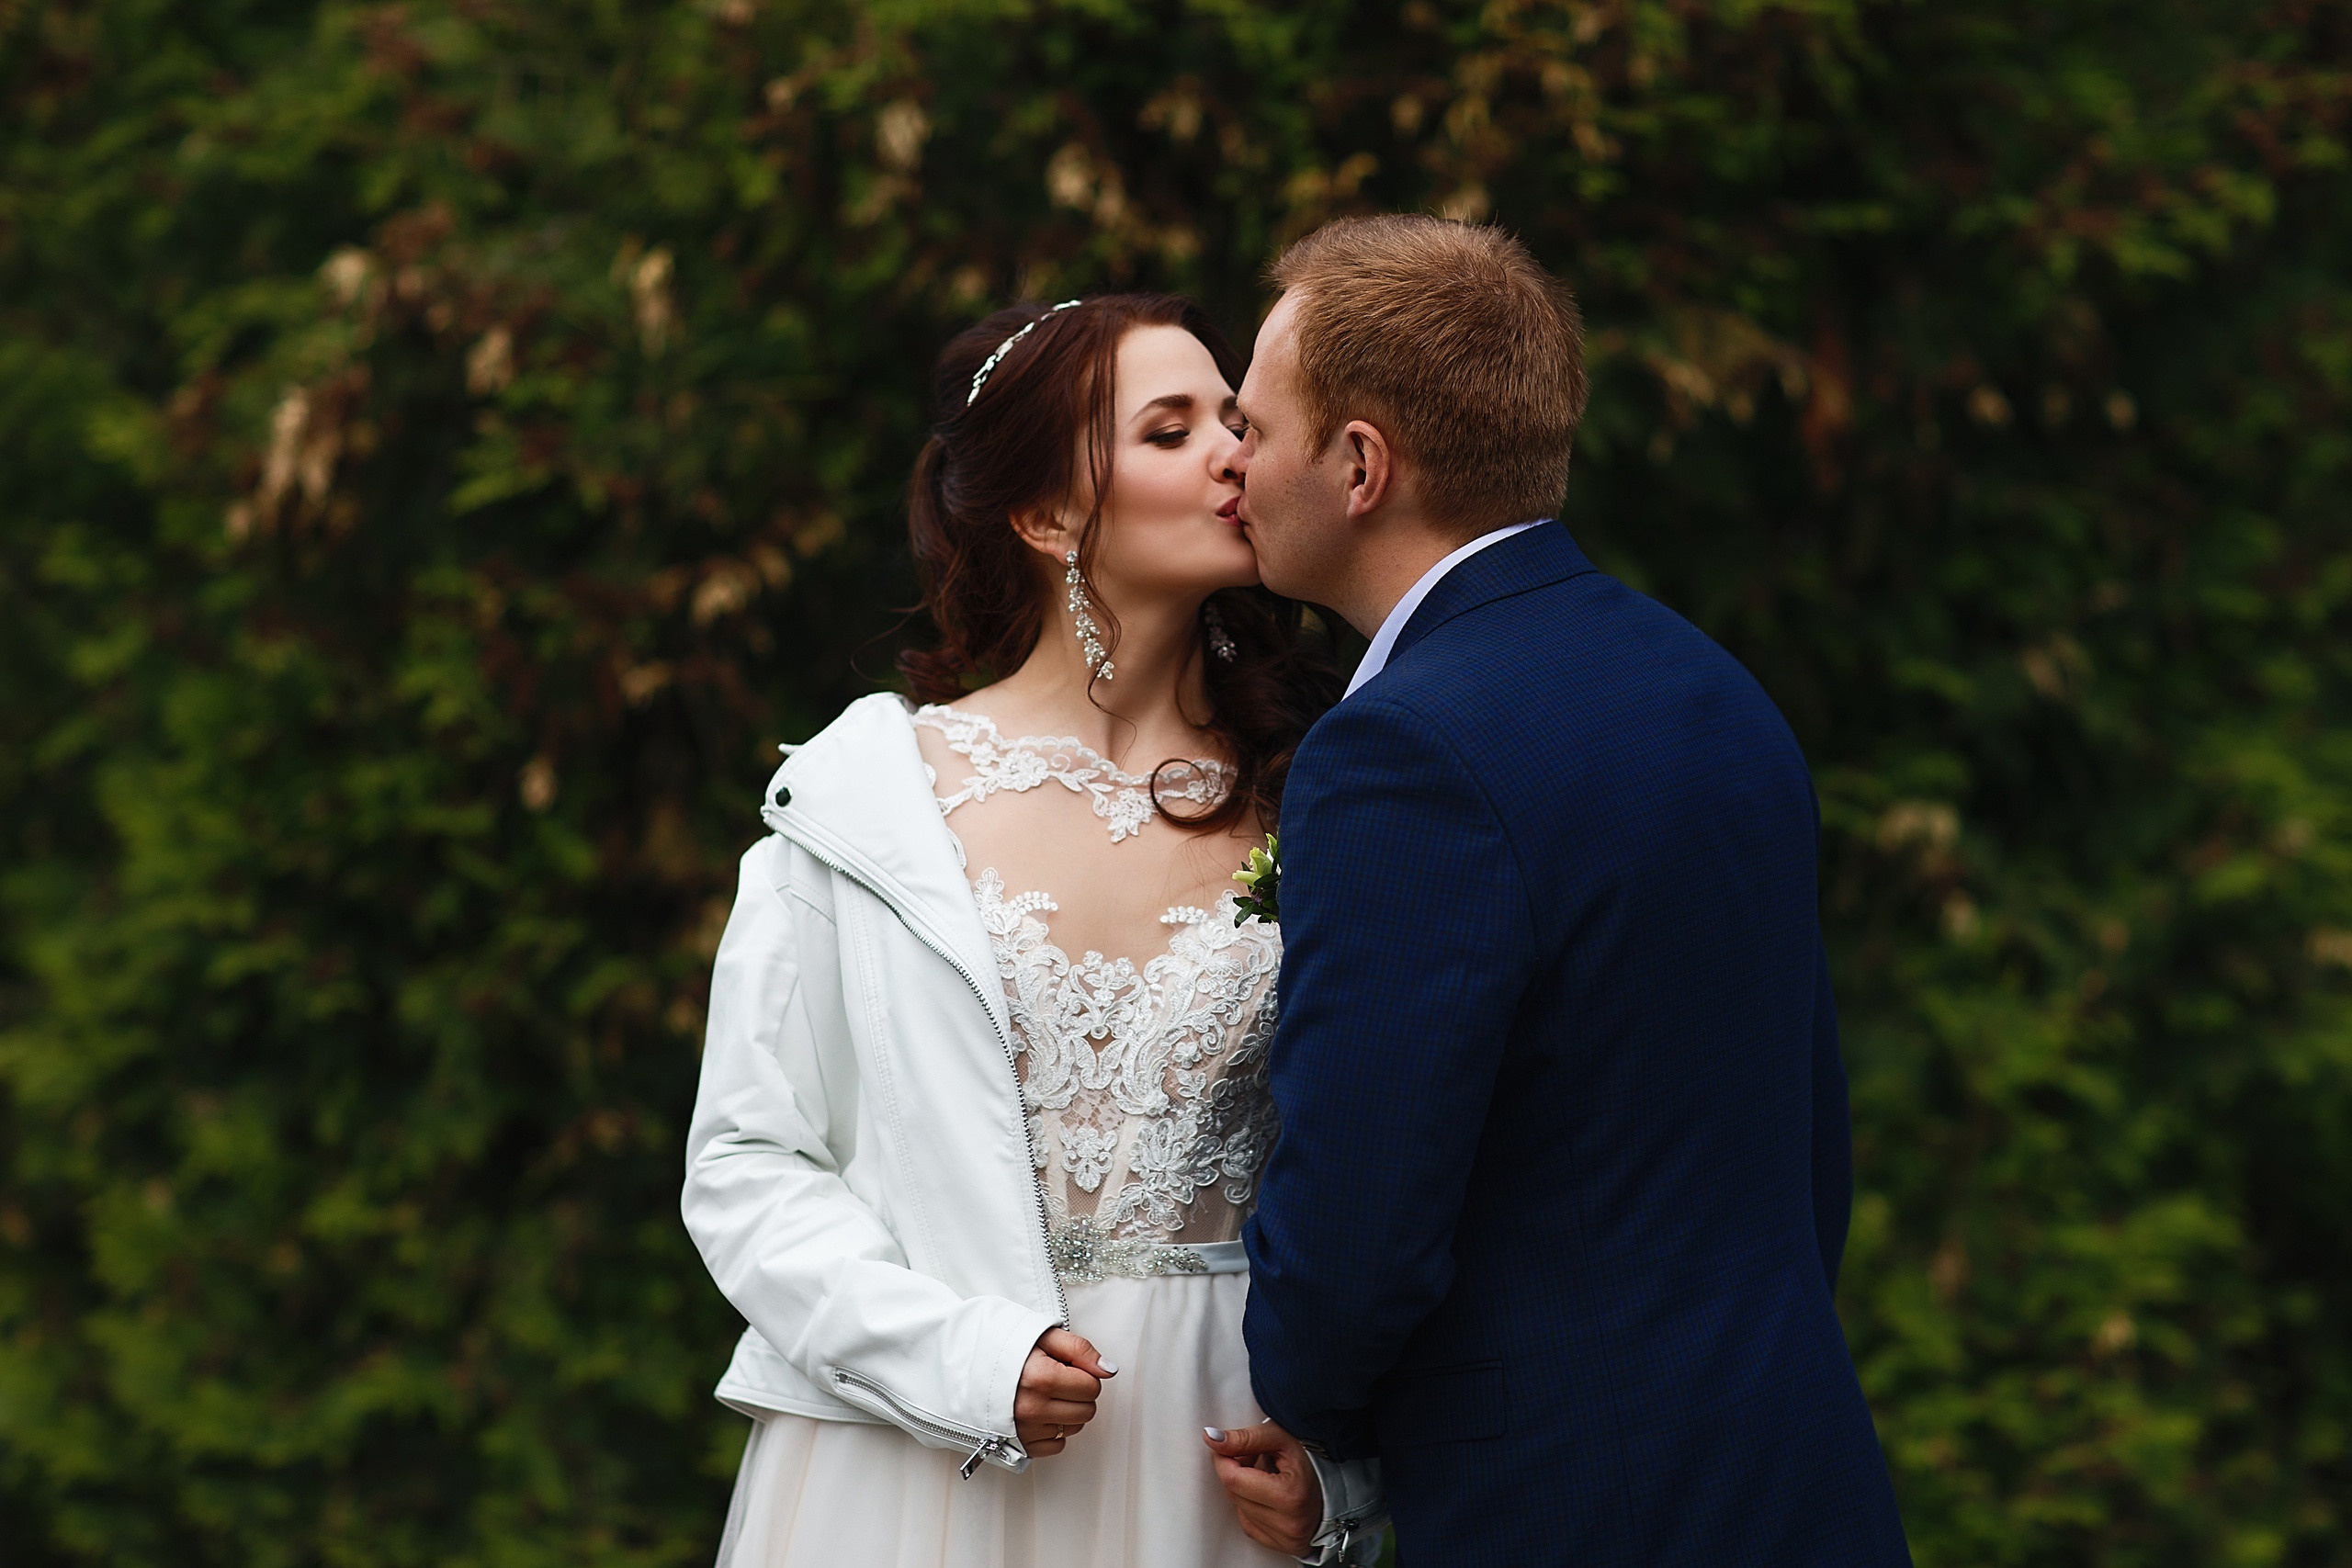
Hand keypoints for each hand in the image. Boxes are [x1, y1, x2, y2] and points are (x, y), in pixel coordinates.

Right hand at [1014, 1328, 1115, 1457]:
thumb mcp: (1044, 1336)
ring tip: (1046, 1395)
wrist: (967, 1366)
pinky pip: (1056, 1445)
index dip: (1084, 1375)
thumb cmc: (1007, 1348)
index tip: (1068, 1368)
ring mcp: (1025, 1429)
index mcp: (1041, 1378)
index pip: (1092, 1387)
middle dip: (1079, 1394)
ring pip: (1074, 1428)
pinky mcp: (1020, 1444)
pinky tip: (1039, 1413)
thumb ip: (1080, 1350)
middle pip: (1087, 1410)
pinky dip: (1053, 1430)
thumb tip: (1109, 1370)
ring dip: (1067, 1412)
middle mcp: (1033, 1407)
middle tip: (1058, 1381)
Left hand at [1203, 1420, 1321, 1555]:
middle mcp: (1288, 1524)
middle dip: (1234, 1471)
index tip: (1226, 1446)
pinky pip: (1247, 1523)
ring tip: (1262, 1475)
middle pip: (1234, 1493)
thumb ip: (1246, 1438)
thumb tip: (1212, 1439)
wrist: (1335, 1486)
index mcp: (1290, 1497)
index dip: (1223, 1459)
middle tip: (1251, 1457)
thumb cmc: (1312, 1461)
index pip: (1233, 1479)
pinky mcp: (1279, 1545)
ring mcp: (1284, 1539)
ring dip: (1241, 1488)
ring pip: (1238, 1508)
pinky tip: (1265, 1494)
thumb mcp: (1281, 1439)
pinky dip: (1249, 1506)